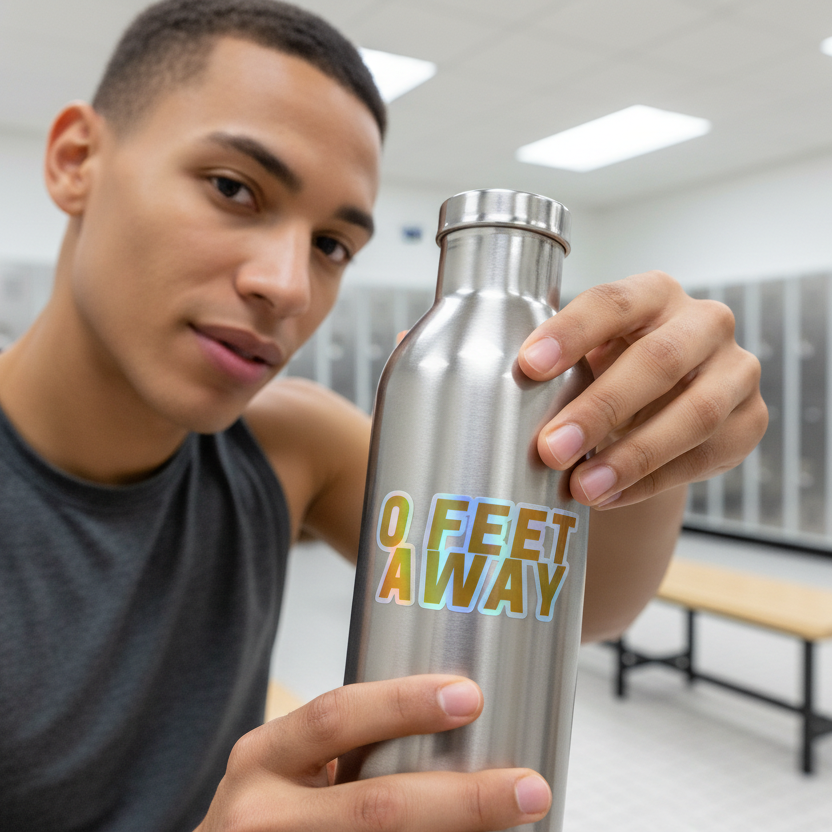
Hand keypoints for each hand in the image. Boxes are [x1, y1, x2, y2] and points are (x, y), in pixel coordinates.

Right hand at [196, 675, 550, 830]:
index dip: (404, 704)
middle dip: (464, 801)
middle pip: (377, 808)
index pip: (337, 717)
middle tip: (528, 788)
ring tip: (516, 825)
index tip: (470, 696)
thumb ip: (344, 747)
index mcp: (264, 757)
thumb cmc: (269, 812)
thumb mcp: (287, 766)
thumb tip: (456, 723)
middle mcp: (264, 815)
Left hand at [518, 271, 767, 508]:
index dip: (570, 333)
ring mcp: (735, 371)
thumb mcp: (589, 351)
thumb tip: (486, 394)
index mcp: (654, 293)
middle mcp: (703, 323)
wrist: (668, 401)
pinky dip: (651, 482)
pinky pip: (703, 456)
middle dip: (600, 409)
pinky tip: (609, 496)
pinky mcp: (750, 420)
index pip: (612, 302)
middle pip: (657, 361)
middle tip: (551, 449)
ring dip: (631, 457)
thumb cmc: (613, 367)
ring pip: (691, 414)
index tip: (528, 366)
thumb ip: (554, 361)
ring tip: (582, 488)